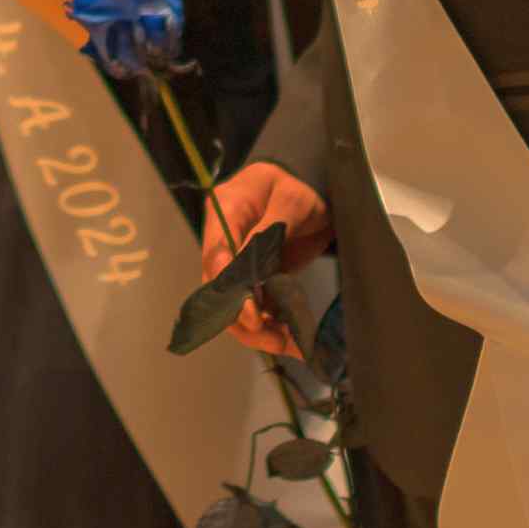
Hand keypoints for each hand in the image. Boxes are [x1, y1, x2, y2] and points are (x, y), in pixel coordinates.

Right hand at [203, 160, 334, 358]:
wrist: (312, 184)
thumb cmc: (301, 184)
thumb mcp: (293, 200)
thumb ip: (270, 229)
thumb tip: (248, 265)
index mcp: (226, 210)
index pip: (216, 255)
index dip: (229, 289)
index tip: (251, 315)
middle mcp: (224, 237)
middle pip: (219, 287)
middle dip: (243, 318)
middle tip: (274, 338)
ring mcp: (236, 259)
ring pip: (234, 302)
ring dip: (257, 329)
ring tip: (288, 344)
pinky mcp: (253, 275)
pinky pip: (253, 304)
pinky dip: (269, 324)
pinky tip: (290, 338)